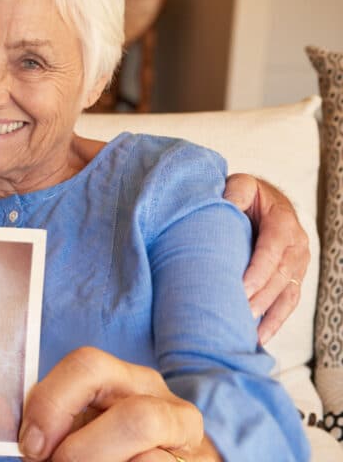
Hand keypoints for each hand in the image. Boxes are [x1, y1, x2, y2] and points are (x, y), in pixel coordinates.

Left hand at [19, 347, 220, 461]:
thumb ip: (42, 422)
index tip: (31, 446)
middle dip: (85, 453)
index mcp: (123, 381)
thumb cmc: (106, 451)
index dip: (52, 405)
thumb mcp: (73, 431)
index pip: (87, 365)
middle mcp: (162, 401)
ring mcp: (187, 438)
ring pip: (150, 452)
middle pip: (133, 416)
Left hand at [223, 173, 310, 343]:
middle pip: (281, 277)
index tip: (242, 288)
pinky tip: (258, 338)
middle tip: (239, 315)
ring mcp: (297, 265)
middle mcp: (296, 246)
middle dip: (261, 298)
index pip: (272, 250)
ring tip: (248, 333)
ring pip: (286, 295)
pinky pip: (286, 304)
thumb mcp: (242, 185)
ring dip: (268, 315)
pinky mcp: (292, 280)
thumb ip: (236, 193)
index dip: (258, 271)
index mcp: (283, 223)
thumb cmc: (247, 195)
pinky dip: (274, 322)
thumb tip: (226, 205)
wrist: (265, 201)